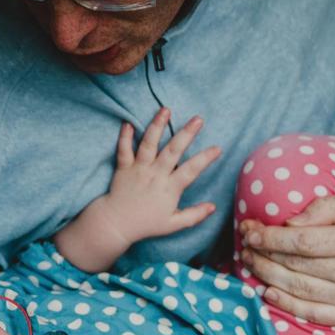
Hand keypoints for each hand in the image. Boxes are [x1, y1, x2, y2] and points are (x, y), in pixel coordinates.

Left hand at [56, 108, 221, 272]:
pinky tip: (128, 122)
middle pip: (173, 150)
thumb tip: (213, 207)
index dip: (205, 159)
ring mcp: (139, 169)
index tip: (217, 148)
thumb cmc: (147, 224)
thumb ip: (194, 215)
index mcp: (169, 188)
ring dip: (157, 125)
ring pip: (148, 144)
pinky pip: (123, 149)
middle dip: (186, 133)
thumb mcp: (174, 224)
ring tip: (165, 110)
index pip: (191, 170)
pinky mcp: (123, 167)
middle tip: (198, 119)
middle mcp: (155, 175)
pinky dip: (125, 136)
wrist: (117, 224)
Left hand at [238, 192, 334, 325]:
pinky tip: (268, 291)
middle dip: (264, 255)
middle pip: (297, 267)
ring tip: (250, 263)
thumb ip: (324, 208)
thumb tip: (289, 224)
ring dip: (267, 277)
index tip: (250, 230)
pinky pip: (312, 314)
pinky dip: (286, 304)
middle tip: (245, 245)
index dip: (271, 237)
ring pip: (300, 290)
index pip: (304, 242)